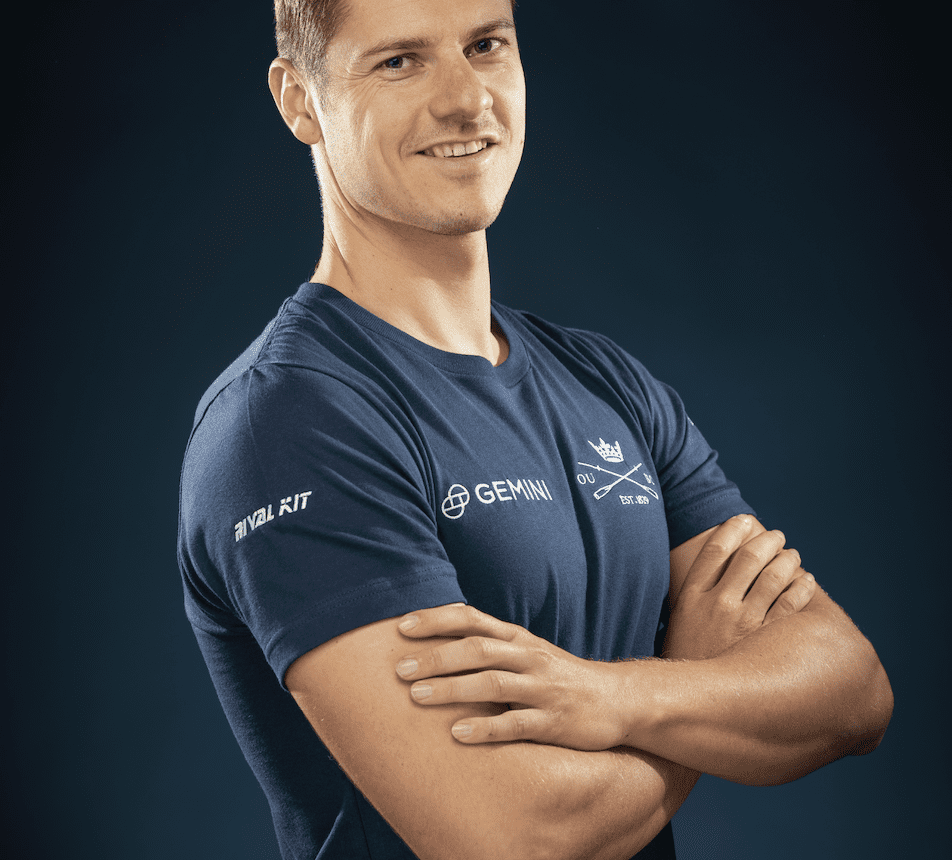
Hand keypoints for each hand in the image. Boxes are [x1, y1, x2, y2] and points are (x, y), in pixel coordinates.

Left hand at [395, 604, 628, 749]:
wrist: (617, 701)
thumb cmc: (558, 677)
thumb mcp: (527, 653)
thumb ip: (490, 646)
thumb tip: (436, 643)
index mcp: (517, 639)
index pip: (472, 619)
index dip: (436, 620)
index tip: (400, 627)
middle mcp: (528, 658)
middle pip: (478, 649)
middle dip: (437, 657)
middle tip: (400, 668)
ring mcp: (542, 689)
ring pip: (493, 683)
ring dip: (453, 689)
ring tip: (417, 697)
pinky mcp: (553, 722)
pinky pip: (516, 724)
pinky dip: (486, 728)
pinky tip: (458, 735)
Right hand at [663, 516, 816, 659]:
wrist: (689, 705)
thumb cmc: (686, 661)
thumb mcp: (680, 623)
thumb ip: (697, 596)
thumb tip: (717, 570)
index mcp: (691, 596)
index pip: (716, 549)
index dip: (733, 529)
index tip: (746, 520)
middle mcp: (716, 604)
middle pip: (749, 557)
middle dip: (769, 541)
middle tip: (778, 537)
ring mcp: (741, 622)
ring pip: (775, 576)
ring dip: (789, 560)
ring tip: (793, 557)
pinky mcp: (766, 642)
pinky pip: (792, 603)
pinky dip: (803, 587)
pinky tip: (806, 582)